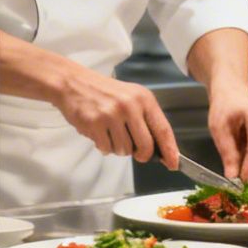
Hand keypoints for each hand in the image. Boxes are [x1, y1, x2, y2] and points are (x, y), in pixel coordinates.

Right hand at [52, 64, 179, 167]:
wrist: (74, 83)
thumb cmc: (105, 92)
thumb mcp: (131, 97)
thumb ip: (146, 119)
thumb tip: (159, 149)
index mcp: (143, 98)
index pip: (163, 129)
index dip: (170, 150)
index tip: (173, 164)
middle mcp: (130, 106)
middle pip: (145, 145)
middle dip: (142, 155)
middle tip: (136, 153)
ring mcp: (111, 114)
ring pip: (124, 150)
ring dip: (118, 148)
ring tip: (111, 132)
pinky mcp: (94, 123)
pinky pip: (106, 149)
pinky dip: (104, 146)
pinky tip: (100, 133)